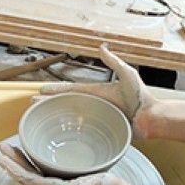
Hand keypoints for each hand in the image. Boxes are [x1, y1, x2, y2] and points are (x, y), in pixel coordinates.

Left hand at [0, 142, 122, 184]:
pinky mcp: (72, 178)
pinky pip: (49, 167)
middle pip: (28, 173)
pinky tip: (42, 154)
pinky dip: (39, 159)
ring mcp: (62, 182)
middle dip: (14, 160)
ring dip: (24, 159)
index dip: (12, 168)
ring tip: (15, 148)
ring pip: (37, 169)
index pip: (26, 178)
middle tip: (2, 147)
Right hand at [34, 43, 156, 138]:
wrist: (152, 118)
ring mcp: (98, 119)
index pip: (72, 90)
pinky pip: (83, 134)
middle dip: (49, 103)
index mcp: (98, 93)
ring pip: (72, 119)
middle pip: (67, 104)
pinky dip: (70, 134)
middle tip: (32, 104)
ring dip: (55, 119)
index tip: (41, 90)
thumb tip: (102, 46)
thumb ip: (115, 62)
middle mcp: (96, 106)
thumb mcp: (127, 74)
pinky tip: (60, 138)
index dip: (57, 90)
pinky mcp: (103, 133)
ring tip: (39, 119)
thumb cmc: (142, 96)